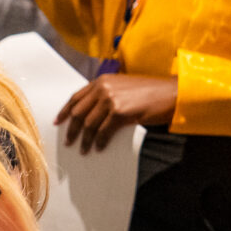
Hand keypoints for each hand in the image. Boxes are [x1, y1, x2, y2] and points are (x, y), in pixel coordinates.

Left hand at [56, 73, 177, 152]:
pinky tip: (98, 148)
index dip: (65, 111)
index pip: (76, 97)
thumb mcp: (123, 88)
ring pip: (89, 124)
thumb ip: (106, 96)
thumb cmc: (150, 93)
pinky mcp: (120, 112)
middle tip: (68, 142)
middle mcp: (103, 88)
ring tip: (83, 150)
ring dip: (85, 139)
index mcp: (102, 81)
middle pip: (79, 112)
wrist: (172, 93)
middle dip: (72, 129)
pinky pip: (103, 131)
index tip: (58, 122)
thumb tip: (90, 115)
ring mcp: (111, 99)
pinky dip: (99, 142)